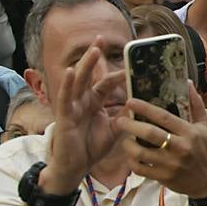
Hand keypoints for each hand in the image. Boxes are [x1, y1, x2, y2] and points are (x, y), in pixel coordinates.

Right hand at [44, 39, 126, 192]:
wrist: (76, 167)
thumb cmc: (91, 148)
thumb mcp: (114, 129)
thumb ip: (125, 116)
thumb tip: (142, 105)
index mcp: (94, 102)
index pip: (106, 82)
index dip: (118, 73)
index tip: (131, 62)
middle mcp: (82, 100)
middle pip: (90, 74)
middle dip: (95, 57)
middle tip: (102, 38)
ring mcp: (72, 106)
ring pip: (79, 81)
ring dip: (85, 64)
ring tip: (93, 49)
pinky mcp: (64, 115)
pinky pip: (65, 97)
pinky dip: (68, 84)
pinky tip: (72, 71)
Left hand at [115, 85, 206, 197]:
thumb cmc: (205, 150)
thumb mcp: (205, 126)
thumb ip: (195, 104)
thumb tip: (186, 82)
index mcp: (189, 132)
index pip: (164, 117)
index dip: (145, 108)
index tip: (131, 101)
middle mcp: (180, 147)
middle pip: (149, 133)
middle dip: (130, 125)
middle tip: (120, 120)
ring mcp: (171, 164)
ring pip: (141, 153)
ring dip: (128, 144)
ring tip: (125, 139)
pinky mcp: (163, 178)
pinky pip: (140, 169)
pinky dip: (132, 161)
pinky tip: (132, 155)